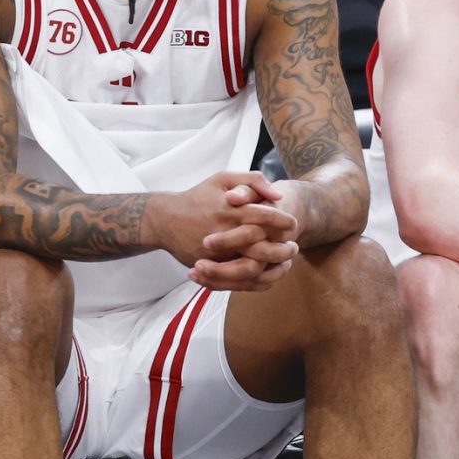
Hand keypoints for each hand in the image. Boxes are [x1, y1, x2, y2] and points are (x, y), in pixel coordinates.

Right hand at [151, 172, 298, 291]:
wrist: (164, 219)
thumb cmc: (197, 197)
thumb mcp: (222, 179)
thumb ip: (252, 180)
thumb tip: (277, 195)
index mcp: (229, 210)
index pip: (264, 216)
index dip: (283, 221)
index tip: (293, 223)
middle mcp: (224, 233)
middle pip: (261, 247)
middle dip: (282, 249)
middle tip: (294, 247)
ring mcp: (216, 254)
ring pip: (250, 267)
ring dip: (272, 267)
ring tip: (284, 262)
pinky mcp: (209, 267)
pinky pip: (235, 279)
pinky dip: (254, 279)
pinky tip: (266, 272)